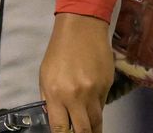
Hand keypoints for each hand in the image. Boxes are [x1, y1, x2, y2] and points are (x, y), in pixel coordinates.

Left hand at [40, 13, 112, 132]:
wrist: (81, 29)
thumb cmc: (58, 51)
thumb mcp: (45, 74)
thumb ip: (49, 98)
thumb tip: (54, 117)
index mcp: (54, 93)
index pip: (60, 127)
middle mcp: (74, 96)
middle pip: (83, 130)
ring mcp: (93, 92)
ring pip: (96, 121)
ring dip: (93, 129)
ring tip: (90, 131)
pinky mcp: (107, 87)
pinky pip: (102, 106)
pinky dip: (97, 110)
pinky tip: (93, 108)